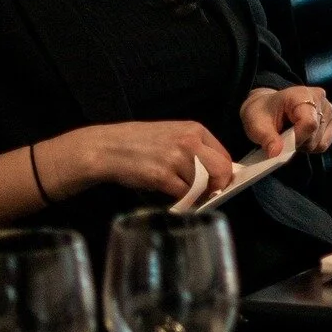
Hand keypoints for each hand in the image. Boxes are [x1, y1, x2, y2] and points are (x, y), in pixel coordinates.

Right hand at [46, 122, 235, 202]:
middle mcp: (189, 142)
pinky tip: (175, 201)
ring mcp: (176, 158)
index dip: (224, 174)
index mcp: (195, 129)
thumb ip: (195, 149)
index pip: (224, 156)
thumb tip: (217, 172)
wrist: (107, 148)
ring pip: (203, 185)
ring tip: (188, 198)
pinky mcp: (162, 176)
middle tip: (208, 196)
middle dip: (217, 187)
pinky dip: (183, 202)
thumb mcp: (172, 135)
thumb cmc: (139, 143)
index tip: (219, 185)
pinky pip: (184, 195)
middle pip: (220, 171)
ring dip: (198, 196)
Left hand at [242, 86, 331, 156]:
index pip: (309, 123)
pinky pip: (325, 143)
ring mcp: (328, 109)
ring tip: (291, 136)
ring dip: (304, 145)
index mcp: (301, 94)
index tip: (282, 143)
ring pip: (321, 141)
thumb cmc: (261, 113)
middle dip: (298, 142)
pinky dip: (312, 145)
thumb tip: (275, 153)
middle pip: (315, 134)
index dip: (297, 138)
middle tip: (283, 138)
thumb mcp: (256, 124)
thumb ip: (266, 138)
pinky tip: (301, 137)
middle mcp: (320, 99)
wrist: (268, 107)